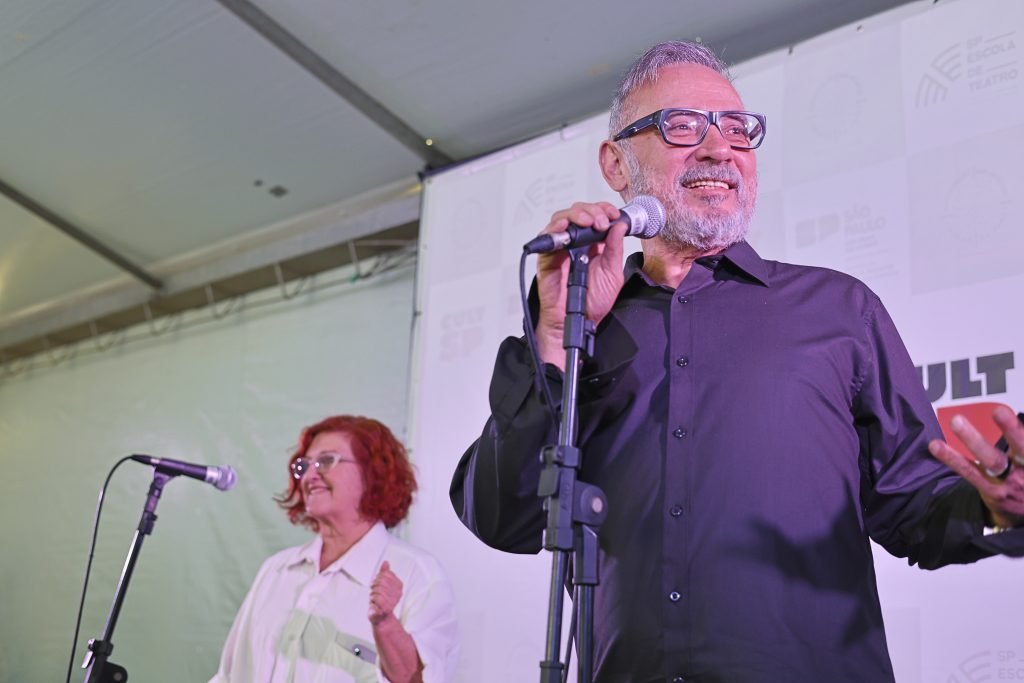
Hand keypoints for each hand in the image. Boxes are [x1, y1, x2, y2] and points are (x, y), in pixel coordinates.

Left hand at [368, 561, 403, 625]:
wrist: (381, 617)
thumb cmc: (381, 599)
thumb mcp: (382, 584)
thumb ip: (384, 572)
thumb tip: (386, 562)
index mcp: (399, 585)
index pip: (384, 574)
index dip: (378, 579)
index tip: (378, 586)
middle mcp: (398, 593)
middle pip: (380, 581)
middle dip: (374, 587)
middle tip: (376, 594)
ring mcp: (393, 601)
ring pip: (377, 590)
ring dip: (372, 595)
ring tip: (375, 600)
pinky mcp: (387, 609)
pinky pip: (376, 599)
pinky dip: (373, 602)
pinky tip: (375, 605)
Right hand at [534, 201, 629, 368]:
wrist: (579, 321)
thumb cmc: (593, 302)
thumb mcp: (612, 273)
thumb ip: (614, 249)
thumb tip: (619, 226)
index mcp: (593, 244)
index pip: (595, 216)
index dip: (603, 209)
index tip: (613, 214)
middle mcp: (575, 243)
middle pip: (578, 213)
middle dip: (592, 211)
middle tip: (601, 221)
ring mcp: (560, 248)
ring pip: (562, 219)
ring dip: (576, 215)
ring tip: (588, 222)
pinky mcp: (546, 258)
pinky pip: (546, 237)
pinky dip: (554, 228)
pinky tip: (565, 226)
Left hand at [928, 406, 1023, 528]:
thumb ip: (1022, 443)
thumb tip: (1016, 423)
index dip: (1017, 429)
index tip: (1006, 412)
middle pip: (1021, 449)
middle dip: (1011, 429)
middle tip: (999, 411)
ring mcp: (1006, 482)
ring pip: (991, 460)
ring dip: (973, 439)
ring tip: (957, 421)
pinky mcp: (989, 491)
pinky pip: (969, 472)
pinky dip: (952, 459)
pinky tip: (935, 446)